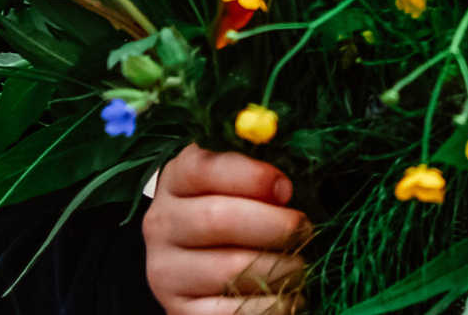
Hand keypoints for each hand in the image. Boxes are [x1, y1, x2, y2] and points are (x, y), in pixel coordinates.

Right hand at [143, 145, 309, 314]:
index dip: (253, 176)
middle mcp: (161, 224)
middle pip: (219, 218)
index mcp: (177, 180)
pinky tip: (288, 297)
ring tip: (299, 265)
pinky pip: (229, 312)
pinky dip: (270, 305)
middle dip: (275, 225)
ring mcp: (165, 271)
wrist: (200, 266)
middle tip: (305, 230)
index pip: (205, 168)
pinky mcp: (178, 310)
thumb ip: (258, 174)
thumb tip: (282, 188)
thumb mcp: (240, 181)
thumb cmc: (235, 209)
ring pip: (229, 269)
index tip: (287, 189)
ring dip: (279, 268)